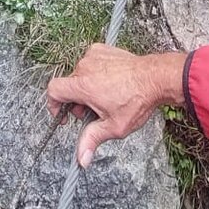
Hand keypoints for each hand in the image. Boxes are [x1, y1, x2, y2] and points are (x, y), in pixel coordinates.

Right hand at [46, 45, 186, 166]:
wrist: (156, 77)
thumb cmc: (137, 100)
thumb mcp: (114, 126)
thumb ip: (92, 140)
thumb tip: (81, 158)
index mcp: (83, 85)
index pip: (53, 90)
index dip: (53, 104)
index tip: (64, 113)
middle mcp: (85, 67)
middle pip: (69, 85)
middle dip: (76, 101)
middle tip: (92, 112)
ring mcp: (94, 55)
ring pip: (80, 74)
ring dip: (87, 87)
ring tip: (104, 98)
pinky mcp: (103, 50)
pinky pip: (91, 63)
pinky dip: (95, 73)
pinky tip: (110, 83)